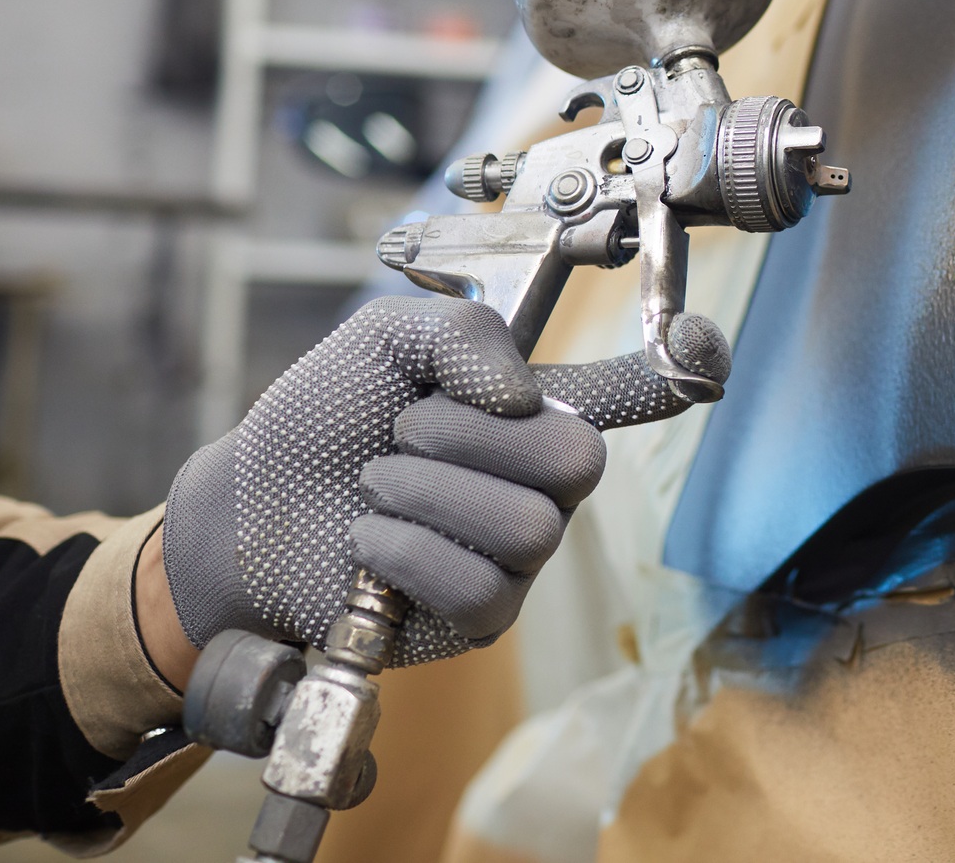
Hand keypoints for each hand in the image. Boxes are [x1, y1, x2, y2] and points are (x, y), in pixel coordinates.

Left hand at [159, 296, 729, 668]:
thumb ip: (462, 336)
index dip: (682, 368)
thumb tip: (523, 397)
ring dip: (427, 495)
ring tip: (379, 488)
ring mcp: (520, 554)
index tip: (706, 347)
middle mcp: (541, 481)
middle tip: (406, 433)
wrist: (247, 509)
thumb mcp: (382, 340)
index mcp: (531, 407)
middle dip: (472, 437)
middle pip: (579, 461)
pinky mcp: (483, 617)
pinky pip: (484, 586)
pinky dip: (409, 554)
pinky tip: (370, 545)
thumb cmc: (322, 421)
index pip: (632, 390)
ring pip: (528, 527)